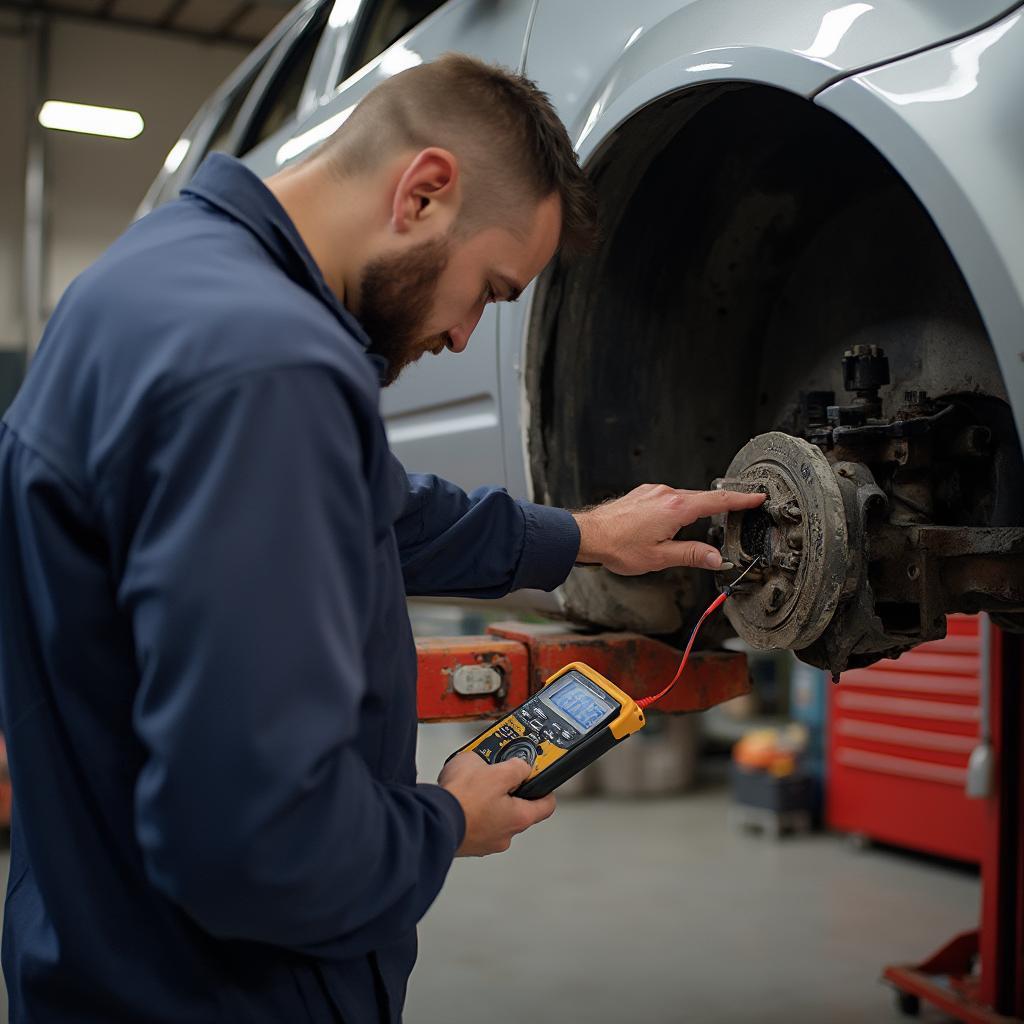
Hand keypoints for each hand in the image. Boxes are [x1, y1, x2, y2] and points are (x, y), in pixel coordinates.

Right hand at [438, 751, 555, 856]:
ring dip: (484, 799)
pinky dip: (468, 809)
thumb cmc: (462, 800)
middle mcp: (504, 835)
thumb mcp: (495, 770)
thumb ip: (515, 767)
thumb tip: (520, 767)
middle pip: (516, 808)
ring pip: (491, 814)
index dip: (544, 788)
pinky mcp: (465, 842)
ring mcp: (484, 841)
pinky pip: (472, 820)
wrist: (430, 820)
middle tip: (495, 774)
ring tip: (470, 782)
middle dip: (506, 789)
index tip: (540, 778)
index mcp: (518, 818)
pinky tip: (458, 794)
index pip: (546, 805)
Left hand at [572, 484, 765, 574]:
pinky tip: (673, 522)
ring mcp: (654, 492)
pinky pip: (669, 498)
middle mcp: (666, 494)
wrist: (589, 535)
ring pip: (685, 498)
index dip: (742, 500)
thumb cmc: (619, 546)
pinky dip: (678, 507)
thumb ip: (692, 556)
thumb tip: (716, 558)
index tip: (758, 497)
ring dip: (696, 509)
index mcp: (676, 509)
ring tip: (701, 524)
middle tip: (740, 510)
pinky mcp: (643, 494)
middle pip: (703, 498)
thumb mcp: (661, 558)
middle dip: (722, 505)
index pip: (718, 501)